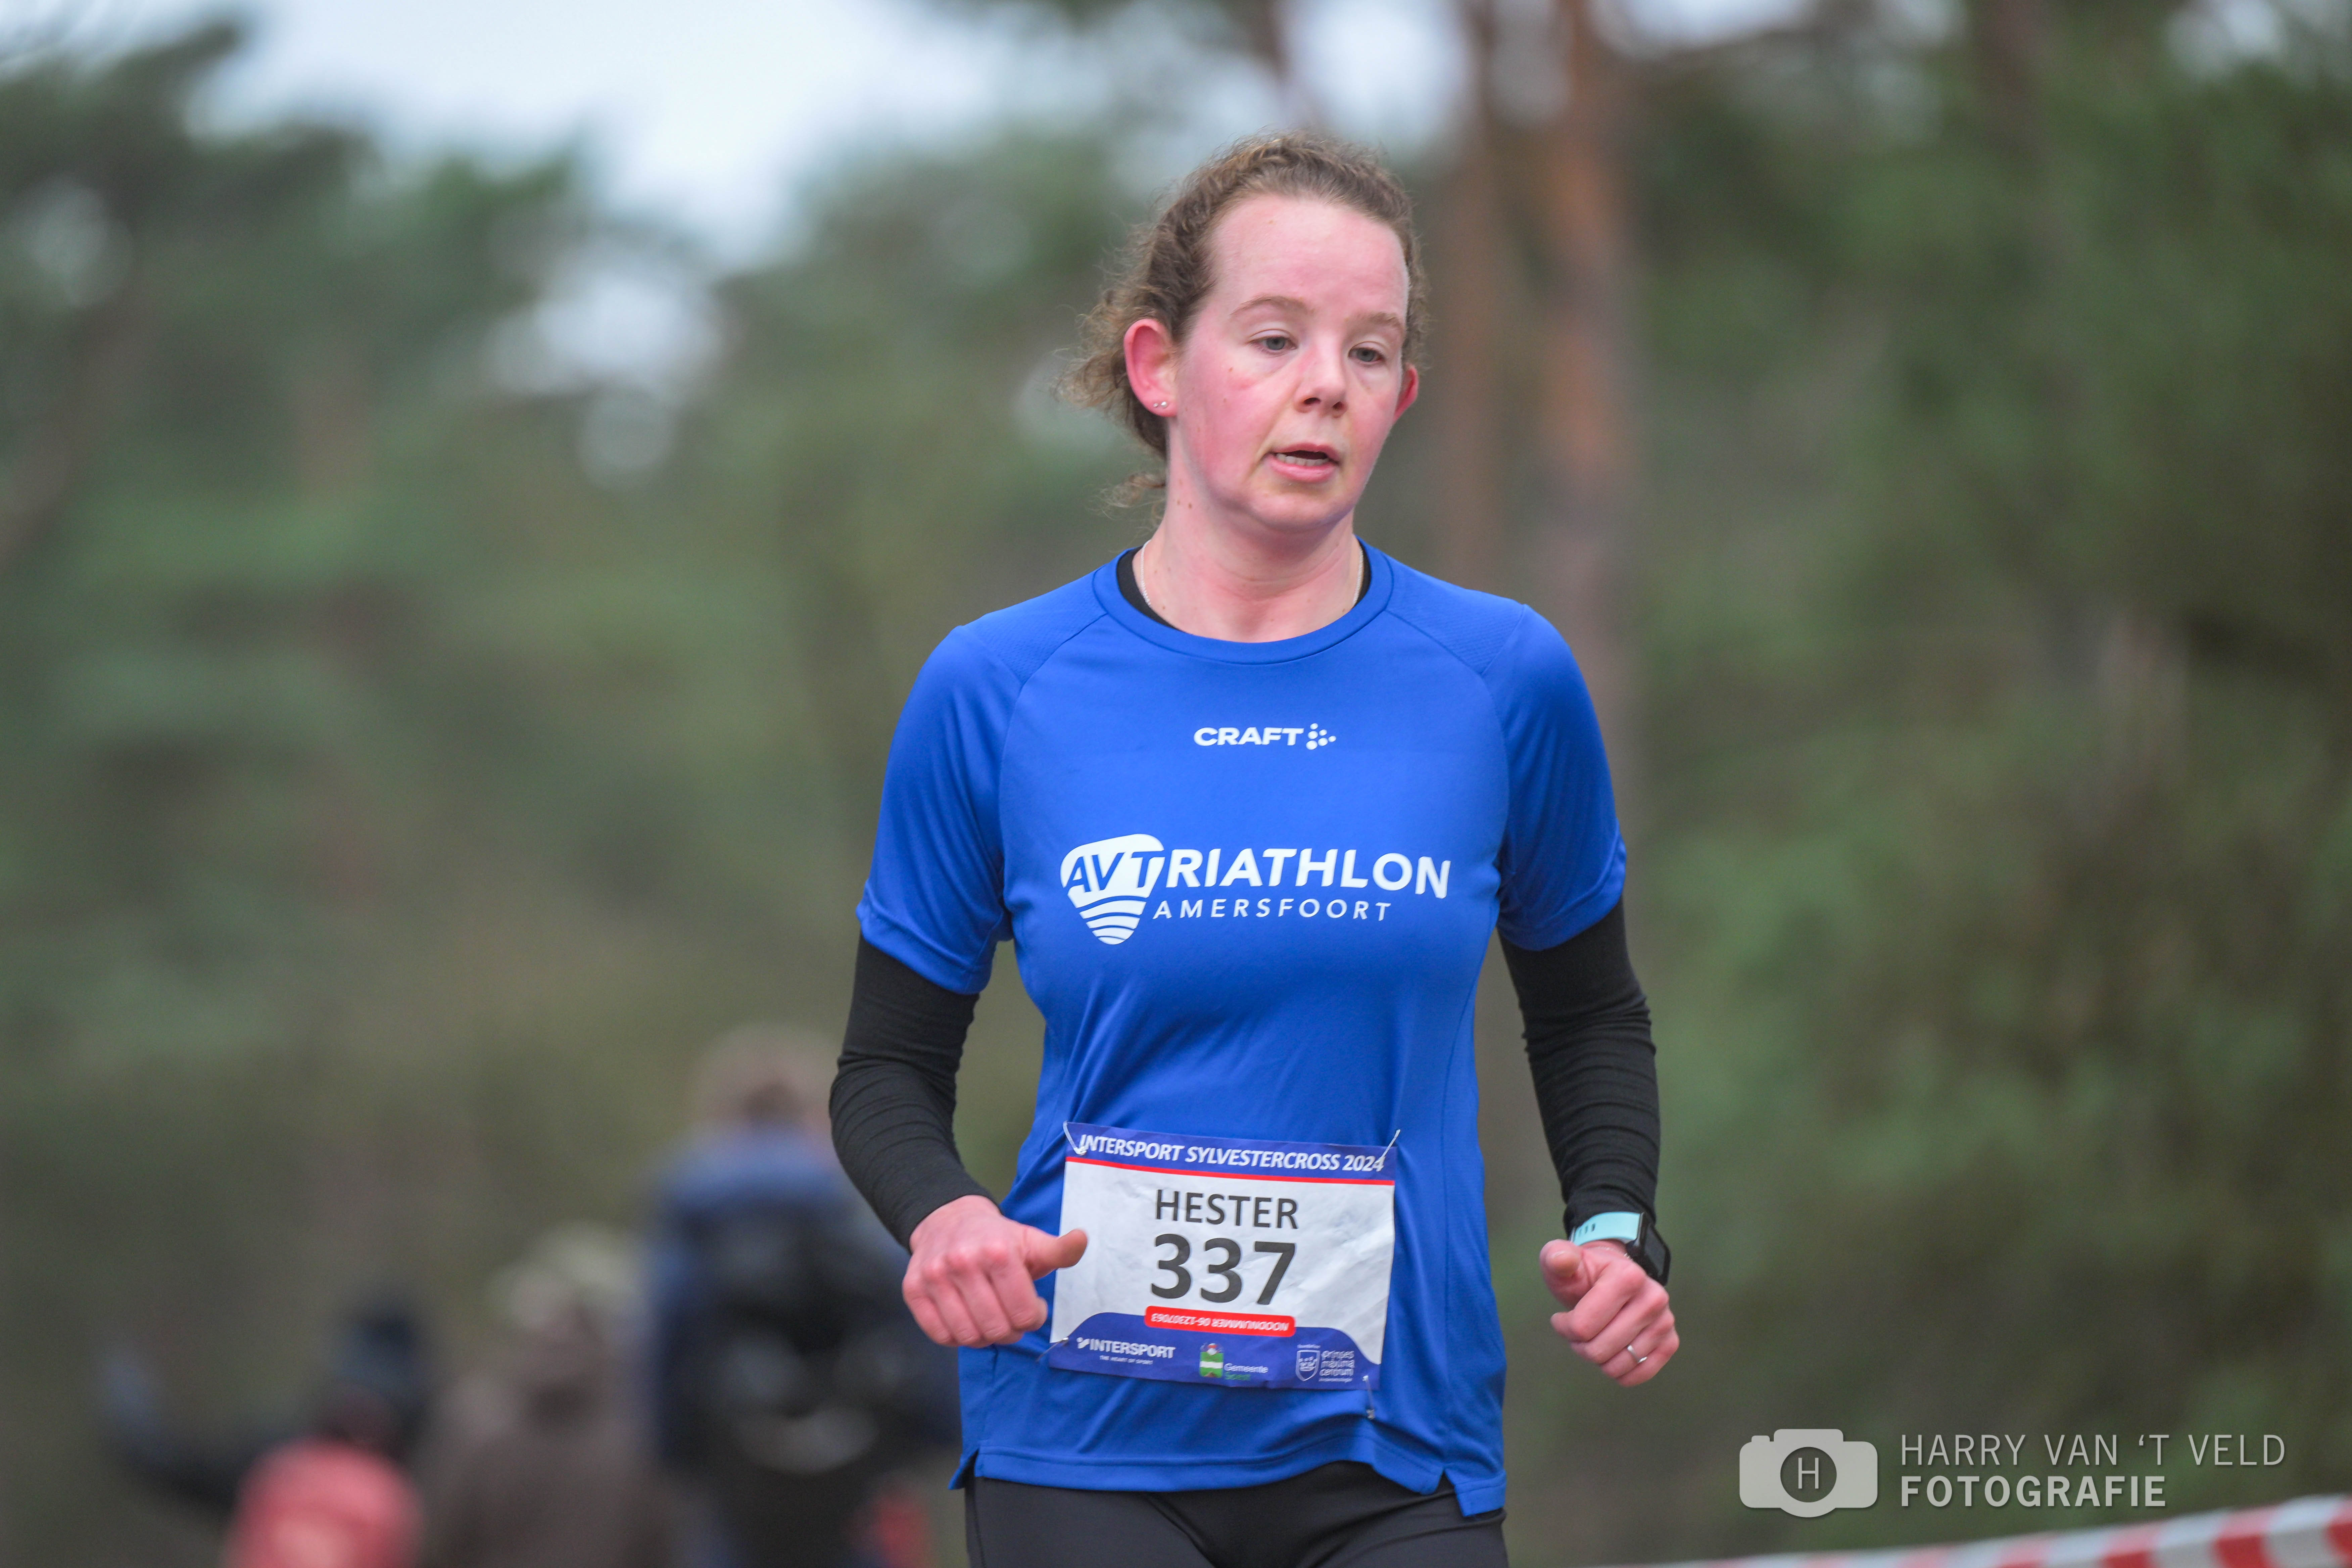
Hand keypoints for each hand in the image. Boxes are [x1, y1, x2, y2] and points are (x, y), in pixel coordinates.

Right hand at [903, 1194, 1087, 1347]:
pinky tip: (966, 1319)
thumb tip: (1082, 1240)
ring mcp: (935, 1277)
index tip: (1031, 1307)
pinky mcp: (913, 1289)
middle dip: (1010, 1331)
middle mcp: (963, 1263)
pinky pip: (939, 1335)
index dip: (1032, 1318)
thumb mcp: (1031, 1240)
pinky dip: (956, 1337)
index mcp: (998, 1252)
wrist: (947, 1219)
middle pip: (996, 1329)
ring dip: (984, 1336)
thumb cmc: (996, 1237)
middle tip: (1011, 1317)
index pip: (1023, 1314)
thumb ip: (1058, 1250)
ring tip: (990, 1319)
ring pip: (967, 1336)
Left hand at [1541, 1238, 1676, 1386]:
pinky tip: (1612, 1354)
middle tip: (1579, 1331)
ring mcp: (1665, 1322)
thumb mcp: (1562, 1259)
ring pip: (1617, 1366)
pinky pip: (1640, 1374)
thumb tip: (1560, 1259)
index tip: (1562, 1318)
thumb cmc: (1584, 1274)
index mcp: (1628, 1277)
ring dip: (1598, 1359)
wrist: (1612, 1279)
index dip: (1564, 1328)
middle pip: (1599, 1350)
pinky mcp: (1670, 1342)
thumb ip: (1555, 1257)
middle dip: (1580, 1346)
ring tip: (1596, 1337)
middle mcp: (1654, 1299)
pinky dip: (1620, 1372)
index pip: (1583, 1326)